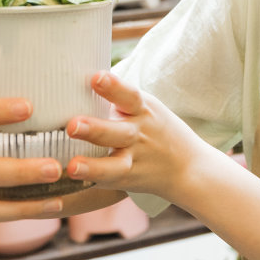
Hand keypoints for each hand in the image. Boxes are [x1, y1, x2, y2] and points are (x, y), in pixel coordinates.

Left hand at [65, 71, 223, 204]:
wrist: (188, 166)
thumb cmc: (153, 128)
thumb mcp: (142, 107)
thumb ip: (115, 97)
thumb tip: (72, 79)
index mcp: (142, 110)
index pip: (129, 96)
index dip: (113, 87)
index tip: (96, 78)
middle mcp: (138, 134)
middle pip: (118, 132)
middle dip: (95, 129)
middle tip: (72, 125)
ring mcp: (133, 159)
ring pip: (114, 165)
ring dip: (93, 166)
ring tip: (72, 166)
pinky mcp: (126, 179)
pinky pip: (109, 181)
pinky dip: (92, 181)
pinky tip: (72, 180)